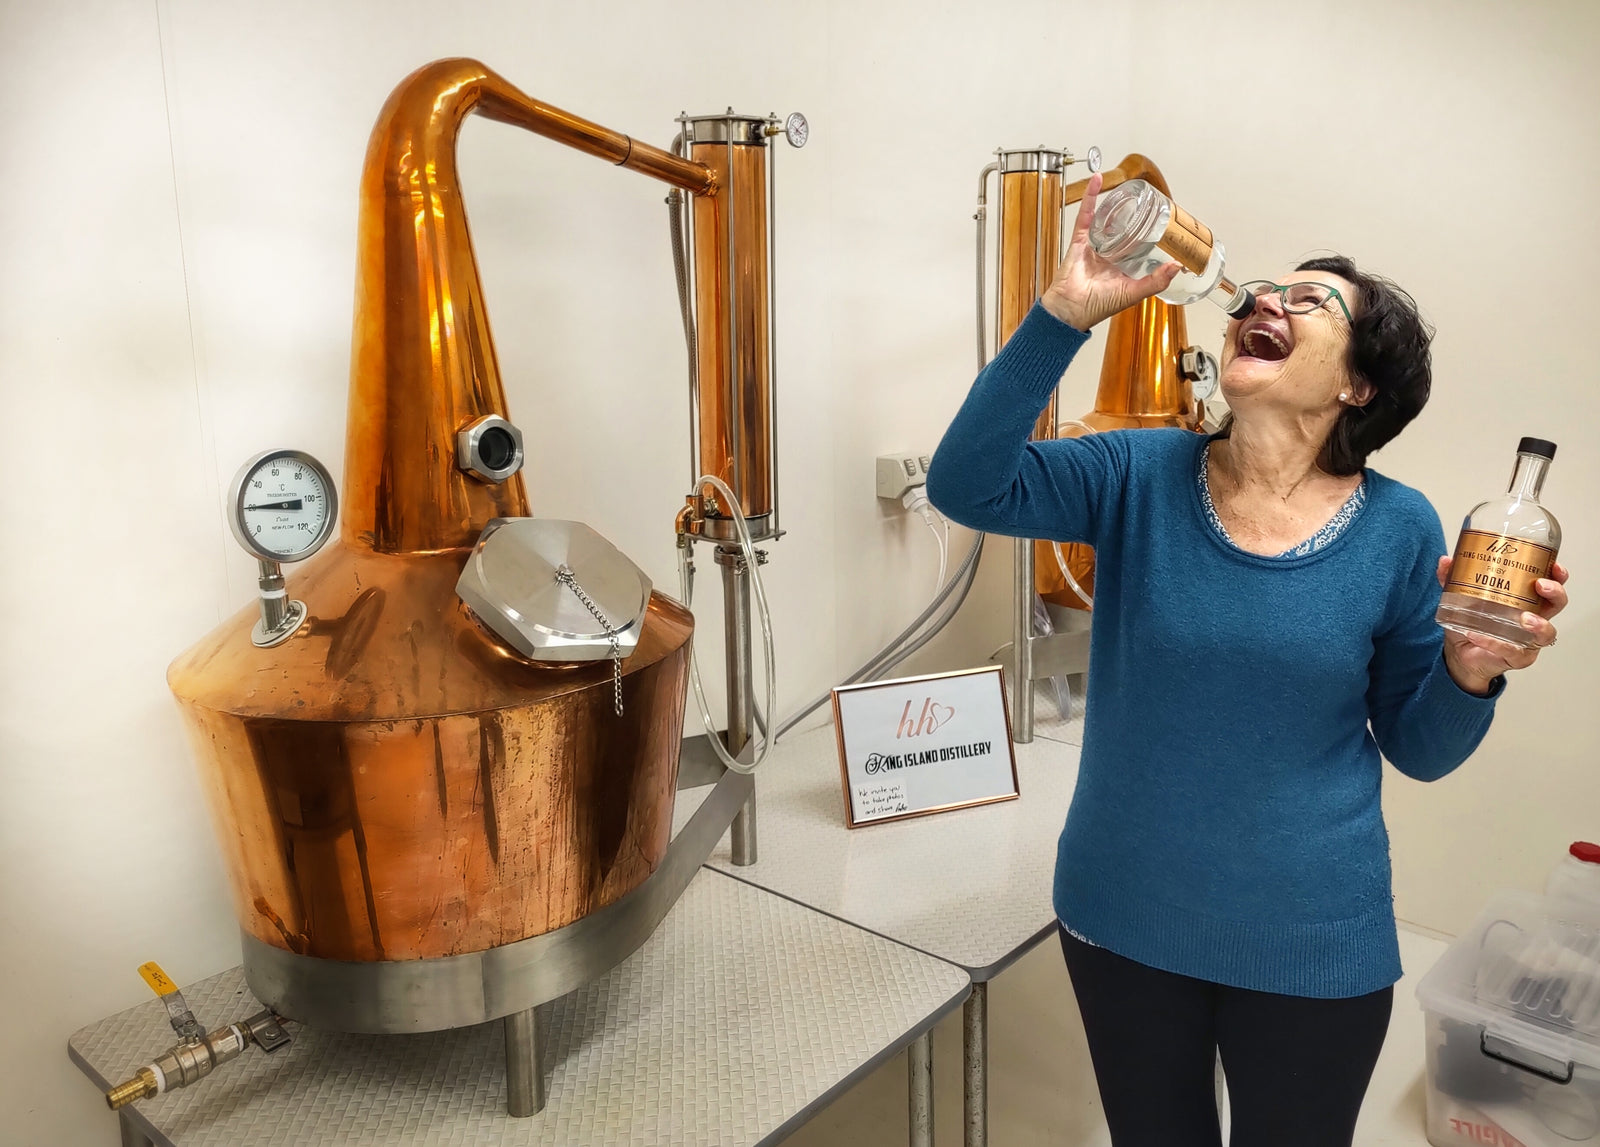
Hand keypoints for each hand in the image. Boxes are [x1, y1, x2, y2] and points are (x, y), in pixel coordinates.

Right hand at [1039, 173, 1183, 331]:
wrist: (1071, 309)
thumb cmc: (1097, 306)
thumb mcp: (1134, 294)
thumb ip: (1156, 281)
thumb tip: (1177, 265)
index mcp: (1122, 268)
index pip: (1140, 247)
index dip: (1151, 235)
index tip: (1164, 224)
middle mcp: (1109, 256)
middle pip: (1125, 231)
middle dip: (1136, 217)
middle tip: (1150, 203)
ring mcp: (1094, 247)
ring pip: (1107, 220)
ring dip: (1114, 203)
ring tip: (1127, 188)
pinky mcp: (1080, 240)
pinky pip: (1086, 215)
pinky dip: (1090, 197)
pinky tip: (1097, 181)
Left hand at [1436, 557, 1568, 693]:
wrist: (1459, 654)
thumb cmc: (1471, 624)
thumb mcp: (1460, 598)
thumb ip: (1451, 579)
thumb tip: (1446, 561)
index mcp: (1526, 600)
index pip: (1550, 584)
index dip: (1558, 575)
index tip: (1554, 566)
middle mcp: (1534, 618)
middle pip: (1557, 604)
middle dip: (1554, 593)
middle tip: (1540, 585)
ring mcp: (1529, 640)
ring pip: (1547, 633)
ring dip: (1539, 624)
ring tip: (1525, 618)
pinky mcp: (1517, 657)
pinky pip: (1511, 651)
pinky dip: (1493, 642)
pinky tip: (1477, 635)